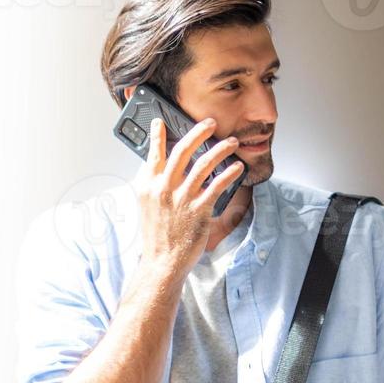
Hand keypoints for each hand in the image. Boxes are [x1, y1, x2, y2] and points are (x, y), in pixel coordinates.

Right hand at [130, 116, 243, 283]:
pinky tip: (236, 167)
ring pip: (203, 165)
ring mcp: (182, 199)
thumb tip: (161, 168)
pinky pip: (217, 186)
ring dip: (220, 150)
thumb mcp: (147, 206)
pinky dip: (228, 174)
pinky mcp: (199, 210)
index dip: (157, 136)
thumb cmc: (157, 235)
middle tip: (210, 123)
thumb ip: (154, 185)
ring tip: (231, 143)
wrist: (162, 261)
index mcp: (148, 186)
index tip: (161, 121)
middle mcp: (164, 188)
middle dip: (198, 133)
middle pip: (182, 151)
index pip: (153, 154)